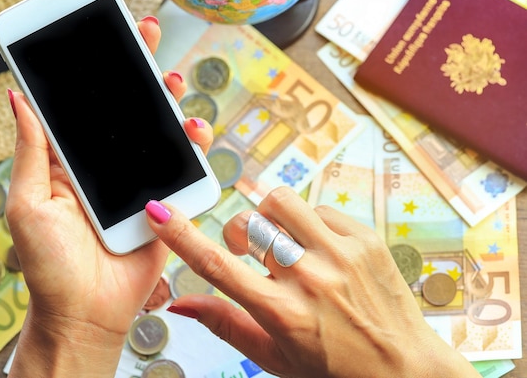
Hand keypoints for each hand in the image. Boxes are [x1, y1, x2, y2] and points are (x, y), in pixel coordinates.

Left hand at [5, 17, 212, 376]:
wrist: (86, 313)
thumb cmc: (48, 265)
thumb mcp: (29, 203)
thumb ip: (33, 151)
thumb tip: (18, 98)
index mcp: (72, 164)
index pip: (87, 110)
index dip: (98, 74)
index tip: (108, 40)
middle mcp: (107, 170)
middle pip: (128, 115)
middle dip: (140, 76)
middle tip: (147, 40)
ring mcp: (138, 186)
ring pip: (160, 137)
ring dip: (169, 106)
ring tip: (172, 85)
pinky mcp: (165, 206)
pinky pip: (182, 172)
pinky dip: (193, 148)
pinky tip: (193, 130)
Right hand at [146, 187, 480, 377]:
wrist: (405, 367)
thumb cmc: (336, 369)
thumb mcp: (275, 356)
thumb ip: (224, 324)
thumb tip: (180, 303)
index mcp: (282, 313)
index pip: (217, 266)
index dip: (180, 235)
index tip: (159, 212)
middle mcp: (310, 278)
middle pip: (248, 224)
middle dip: (239, 235)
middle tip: (250, 253)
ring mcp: (340, 253)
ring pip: (280, 202)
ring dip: (270, 218)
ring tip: (283, 242)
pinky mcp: (364, 237)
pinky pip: (317, 208)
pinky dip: (308, 224)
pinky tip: (319, 249)